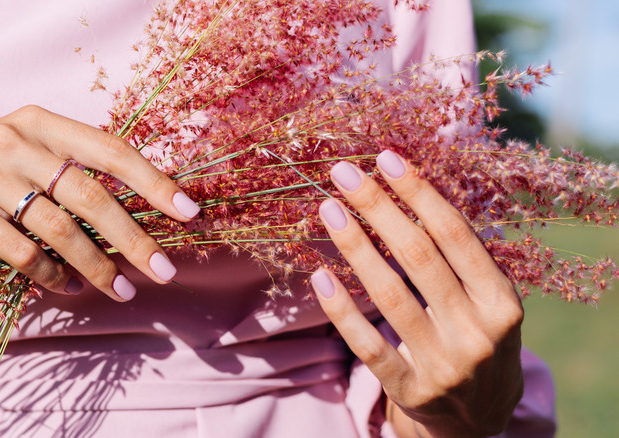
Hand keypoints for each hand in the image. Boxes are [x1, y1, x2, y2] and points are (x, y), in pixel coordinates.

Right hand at [0, 105, 199, 302]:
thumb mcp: (25, 152)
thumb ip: (72, 167)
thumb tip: (141, 206)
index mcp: (40, 122)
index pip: (110, 150)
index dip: (153, 181)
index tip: (189, 211)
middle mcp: (14, 141)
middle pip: (91, 196)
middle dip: (133, 239)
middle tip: (163, 271)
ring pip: (60, 230)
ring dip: (97, 266)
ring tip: (121, 290)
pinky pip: (22, 253)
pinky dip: (51, 275)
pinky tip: (68, 286)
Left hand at [311, 151, 523, 436]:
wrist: (480, 415)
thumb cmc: (477, 337)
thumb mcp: (487, 299)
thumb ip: (459, 257)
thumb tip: (407, 187)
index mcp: (502, 302)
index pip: (455, 235)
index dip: (419, 193)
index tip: (385, 159)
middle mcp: (478, 333)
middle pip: (418, 256)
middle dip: (378, 207)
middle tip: (343, 172)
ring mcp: (445, 366)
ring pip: (389, 295)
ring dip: (355, 245)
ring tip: (328, 209)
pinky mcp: (411, 391)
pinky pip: (368, 345)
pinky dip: (341, 310)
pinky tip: (320, 275)